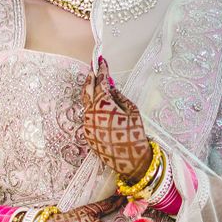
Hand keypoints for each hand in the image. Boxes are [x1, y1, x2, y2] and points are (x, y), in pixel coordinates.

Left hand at [82, 59, 152, 179]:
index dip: (102, 70)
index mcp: (103, 104)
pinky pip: (89, 117)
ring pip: (86, 104)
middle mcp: (91, 113)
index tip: (101, 60)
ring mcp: (87, 124)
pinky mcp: (87, 134)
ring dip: (91, 93)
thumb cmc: (134, 134)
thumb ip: (119, 96)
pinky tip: (101, 107)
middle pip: (87, 90)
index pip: (101, 82)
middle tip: (93, 68)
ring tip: (97, 85)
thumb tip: (110, 87)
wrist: (130, 160)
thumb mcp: (132, 111)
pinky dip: (93, 109)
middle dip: (90, 77)